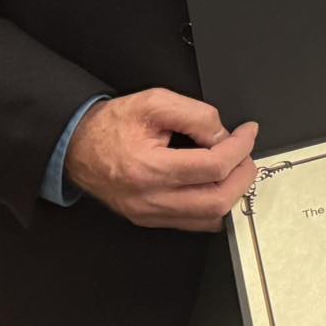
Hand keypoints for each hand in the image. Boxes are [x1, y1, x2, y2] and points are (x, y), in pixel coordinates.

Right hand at [63, 88, 258, 231]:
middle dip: (243, 176)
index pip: (213, 167)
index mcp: (149, 169)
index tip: (249, 132)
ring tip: (234, 167)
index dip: (240, 148)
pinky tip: (217, 184)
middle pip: (217, 201)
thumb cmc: (111, 124)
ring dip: (232, 193)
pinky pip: (192, 223)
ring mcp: (148, 214)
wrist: (76, 145)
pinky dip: (214, 206)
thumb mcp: (154, 102)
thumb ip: (196, 115)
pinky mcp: (148, 219)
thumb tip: (223, 135)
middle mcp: (150, 199)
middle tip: (246, 153)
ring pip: (208, 219)